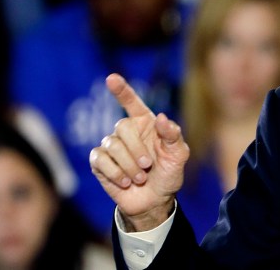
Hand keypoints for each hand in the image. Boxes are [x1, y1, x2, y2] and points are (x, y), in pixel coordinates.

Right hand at [89, 73, 189, 231]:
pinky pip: (100, 160)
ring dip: (128, 165)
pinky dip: (115, 173)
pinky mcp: (100, 162)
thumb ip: (173, 135)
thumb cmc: (169, 173)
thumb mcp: (179, 154)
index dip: (121, 90)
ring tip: (140, 178)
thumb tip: (161, 117)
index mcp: (146, 123)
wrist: (155, 200)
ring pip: (112, 145)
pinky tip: (125, 182)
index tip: (111, 78)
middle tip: (148, 166)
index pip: (131, 102)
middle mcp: (127, 131)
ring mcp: (111, 146)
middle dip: (136, 150)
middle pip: (122, 127)